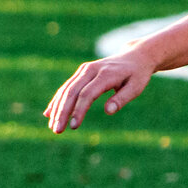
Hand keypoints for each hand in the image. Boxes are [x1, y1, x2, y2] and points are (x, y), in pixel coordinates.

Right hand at [44, 49, 158, 131]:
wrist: (135, 56)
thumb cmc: (137, 75)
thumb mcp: (136, 87)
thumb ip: (122, 98)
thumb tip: (108, 111)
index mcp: (105, 74)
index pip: (87, 94)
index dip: (78, 110)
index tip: (73, 126)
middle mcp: (90, 70)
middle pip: (72, 92)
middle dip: (62, 112)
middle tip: (57, 130)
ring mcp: (83, 70)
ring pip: (66, 90)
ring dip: (57, 108)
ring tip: (52, 126)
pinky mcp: (81, 73)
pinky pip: (66, 87)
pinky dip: (57, 100)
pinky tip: (49, 113)